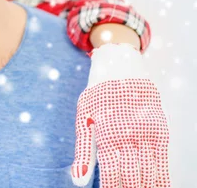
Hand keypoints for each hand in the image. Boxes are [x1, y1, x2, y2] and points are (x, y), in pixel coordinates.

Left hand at [71, 44, 169, 187]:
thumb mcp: (84, 118)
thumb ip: (83, 152)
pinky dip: (162, 177)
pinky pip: (163, 160)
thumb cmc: (98, 95)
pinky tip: (160, 187)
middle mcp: (127, 135)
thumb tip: (78, 182)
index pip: (111, 173)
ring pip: (149, 170)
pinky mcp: (159, 129)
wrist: (121, 67)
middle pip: (132, 174)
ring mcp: (145, 132)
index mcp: (105, 133)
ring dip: (146, 185)